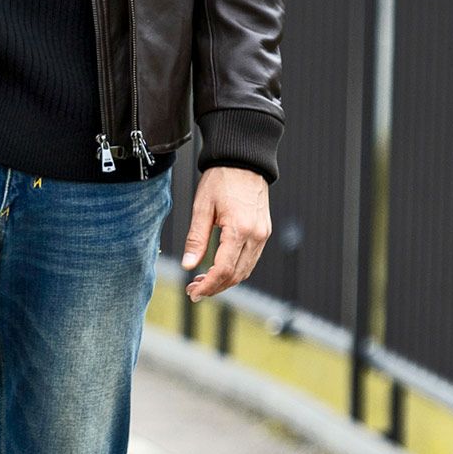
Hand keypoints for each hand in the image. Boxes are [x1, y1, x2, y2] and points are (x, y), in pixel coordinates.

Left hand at [180, 166, 270, 299]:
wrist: (243, 161)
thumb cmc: (221, 180)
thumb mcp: (202, 207)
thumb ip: (196, 238)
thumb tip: (188, 266)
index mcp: (240, 230)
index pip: (224, 270)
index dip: (208, 286)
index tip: (193, 292)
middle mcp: (256, 235)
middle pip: (237, 275)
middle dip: (215, 287)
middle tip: (194, 290)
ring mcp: (263, 235)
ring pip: (246, 270)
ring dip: (225, 281)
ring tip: (203, 282)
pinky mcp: (264, 232)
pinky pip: (251, 259)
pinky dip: (235, 269)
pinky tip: (218, 269)